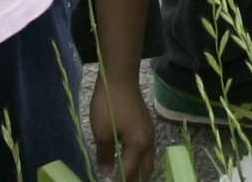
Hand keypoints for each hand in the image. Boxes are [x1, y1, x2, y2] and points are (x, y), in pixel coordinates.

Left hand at [89, 63, 155, 181]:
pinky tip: (131, 163)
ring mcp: (149, 134)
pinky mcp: (146, 127)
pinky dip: (140, 163)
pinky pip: (147, 153)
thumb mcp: (102, 133)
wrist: (120, 78)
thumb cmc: (109, 105)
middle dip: (134, 181)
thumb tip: (105, 173)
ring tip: (128, 180)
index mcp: (138, 146)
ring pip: (148, 162)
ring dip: (140, 174)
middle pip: (145, 171)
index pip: (129, 174)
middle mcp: (148, 142)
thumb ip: (104, 155)